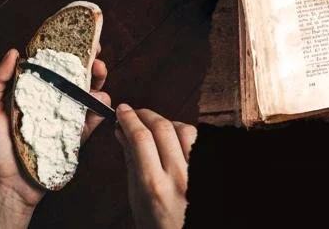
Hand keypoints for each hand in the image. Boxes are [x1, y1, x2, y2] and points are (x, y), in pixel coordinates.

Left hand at [0, 48, 109, 227]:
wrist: (6, 184)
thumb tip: (13, 52)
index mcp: (30, 90)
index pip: (50, 64)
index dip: (64, 49)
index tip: (76, 37)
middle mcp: (50, 100)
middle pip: (74, 75)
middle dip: (88, 60)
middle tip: (95, 54)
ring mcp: (65, 117)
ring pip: (88, 92)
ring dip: (98, 80)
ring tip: (99, 74)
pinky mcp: (77, 136)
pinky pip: (93, 119)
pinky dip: (100, 109)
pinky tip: (99, 103)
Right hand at [115, 105, 196, 228]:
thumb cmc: (158, 225)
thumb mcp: (136, 199)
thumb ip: (131, 163)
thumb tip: (123, 134)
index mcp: (153, 185)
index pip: (140, 138)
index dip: (129, 119)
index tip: (122, 112)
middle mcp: (177, 176)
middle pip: (162, 128)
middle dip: (145, 114)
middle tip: (134, 112)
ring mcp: (195, 172)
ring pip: (184, 129)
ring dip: (167, 122)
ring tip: (155, 125)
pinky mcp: (206, 170)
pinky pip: (198, 141)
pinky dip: (185, 134)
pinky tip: (175, 138)